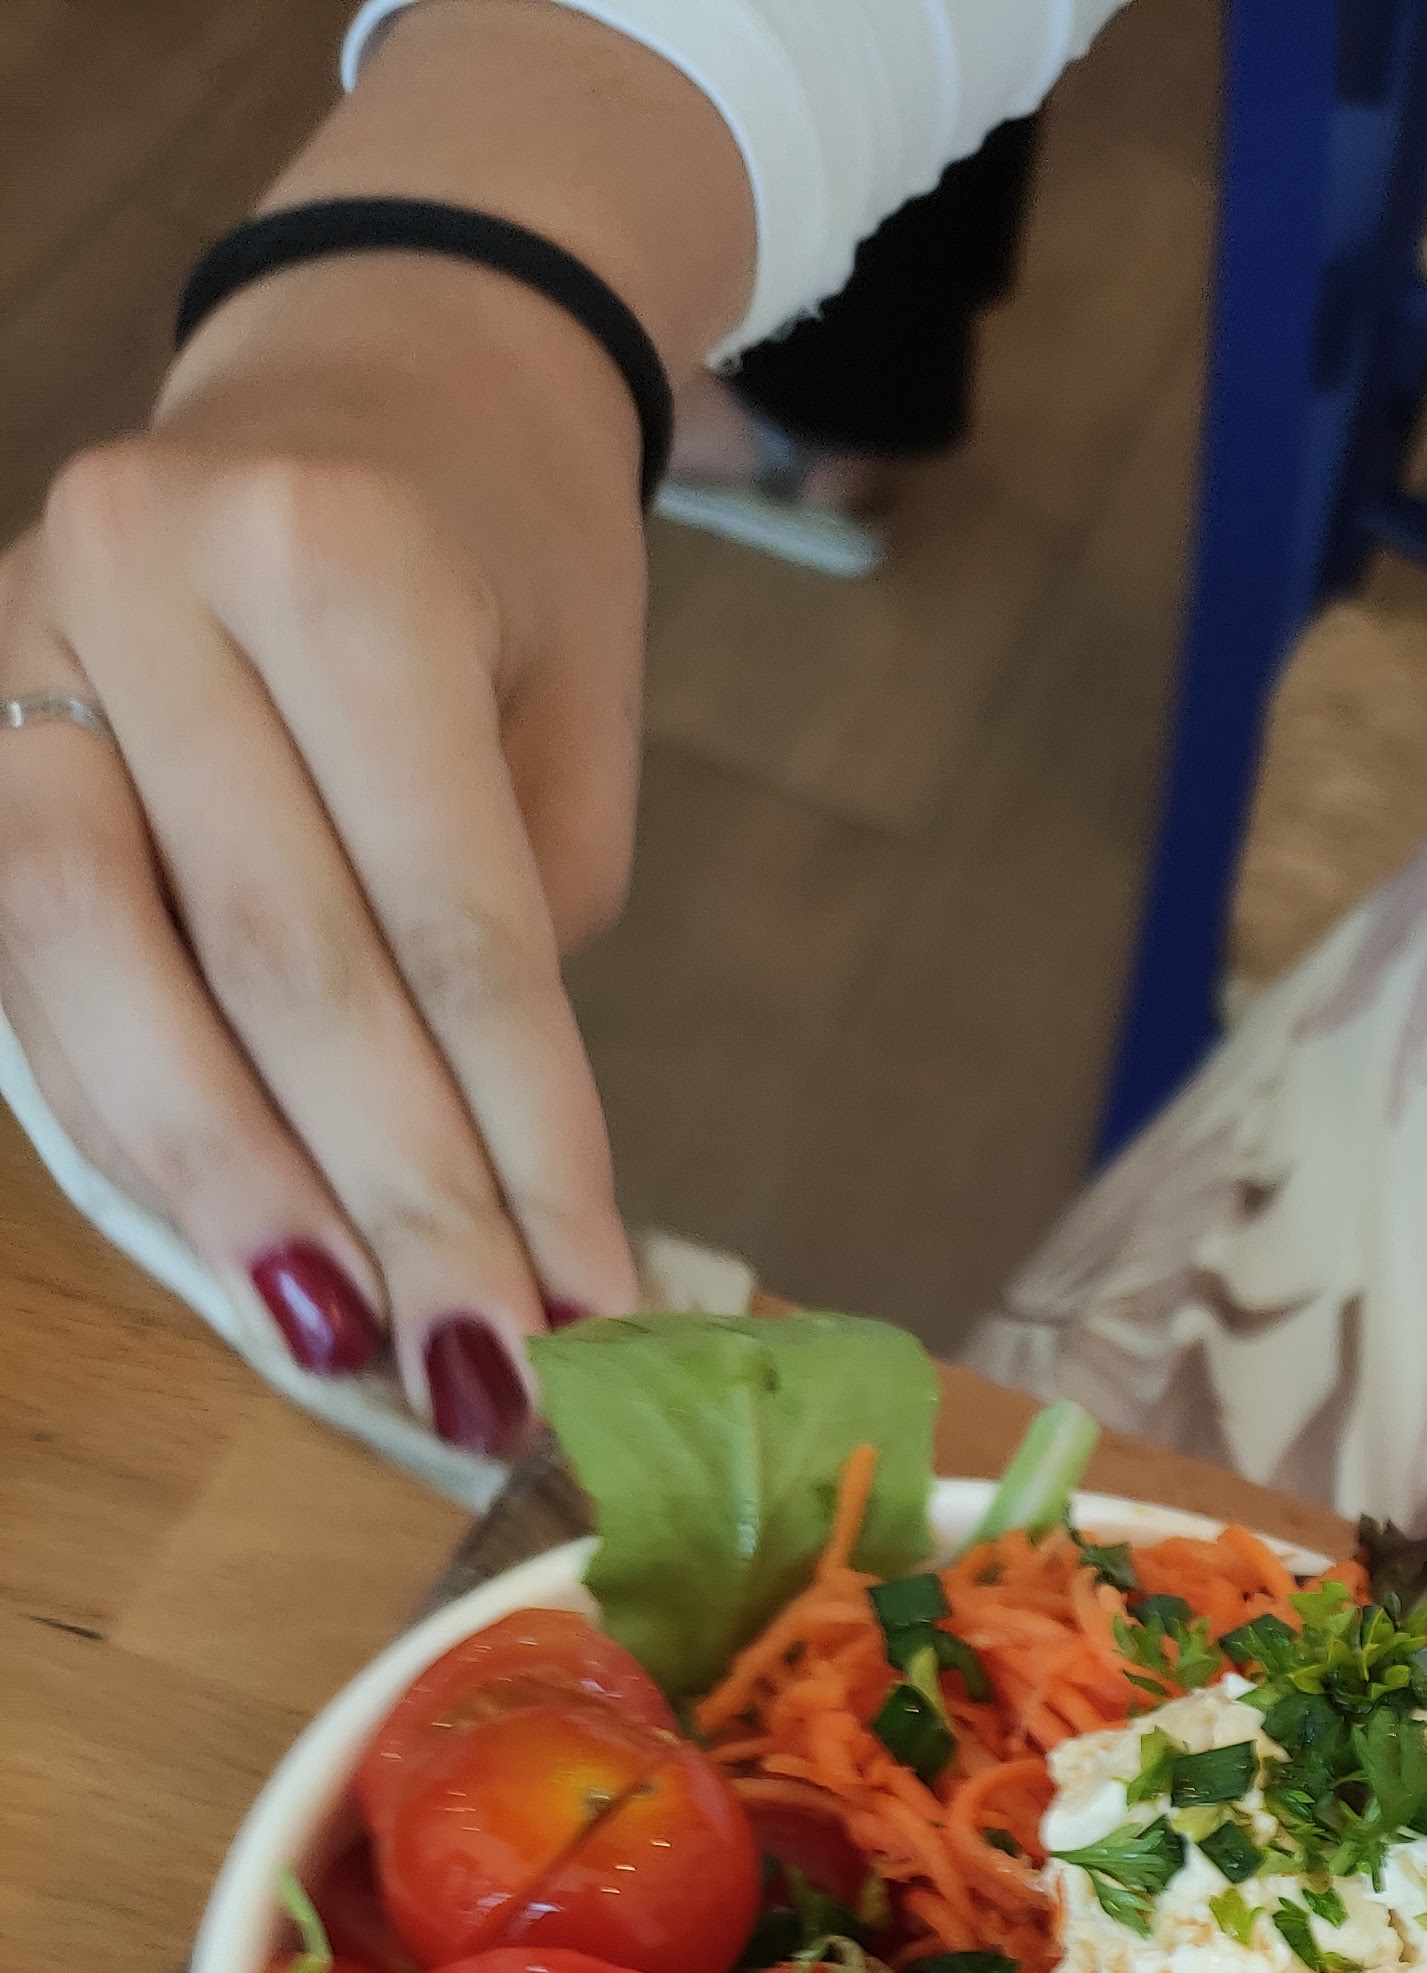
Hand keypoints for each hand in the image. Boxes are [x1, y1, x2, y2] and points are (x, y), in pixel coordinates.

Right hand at [0, 2, 748, 1453]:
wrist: (370, 354)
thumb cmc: (496, 573)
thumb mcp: (561, 733)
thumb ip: (510, 947)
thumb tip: (497, 1229)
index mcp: (339, 559)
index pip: (445, 923)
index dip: (517, 1147)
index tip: (588, 1316)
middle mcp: (152, 575)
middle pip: (270, 965)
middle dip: (386, 1205)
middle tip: (477, 1382)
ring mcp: (25, 635)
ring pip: (98, 978)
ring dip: (231, 1196)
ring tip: (348, 1355)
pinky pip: (32, 975)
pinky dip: (142, 1132)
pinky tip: (241, 1257)